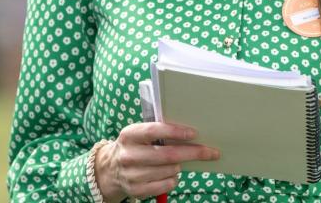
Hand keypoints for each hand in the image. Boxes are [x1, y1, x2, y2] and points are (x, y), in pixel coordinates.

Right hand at [94, 122, 219, 201]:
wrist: (110, 169)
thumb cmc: (135, 146)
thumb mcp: (139, 134)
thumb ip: (158, 131)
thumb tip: (190, 134)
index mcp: (129, 135)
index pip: (154, 130)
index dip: (175, 132)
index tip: (194, 133)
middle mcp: (128, 155)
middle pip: (167, 155)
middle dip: (193, 153)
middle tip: (211, 152)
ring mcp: (131, 174)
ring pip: (169, 170)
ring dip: (179, 166)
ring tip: (177, 162)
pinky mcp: (136, 190)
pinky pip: (166, 185)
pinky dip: (173, 179)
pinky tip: (170, 174)